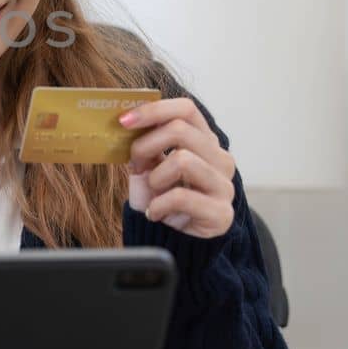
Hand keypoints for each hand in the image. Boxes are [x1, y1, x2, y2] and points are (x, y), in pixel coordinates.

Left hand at [120, 97, 235, 238]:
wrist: (177, 239)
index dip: (153, 110)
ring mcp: (223, 185)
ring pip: (182, 160)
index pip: (186, 109)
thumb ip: (145, 144)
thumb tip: (126, 122)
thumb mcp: (150, 166)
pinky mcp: (221, 212)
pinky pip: (181, 196)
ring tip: (153, 192)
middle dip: (145, 145)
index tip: (124, 121)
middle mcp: (220, 158)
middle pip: (180, 129)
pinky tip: (155, 213)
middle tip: (135, 165)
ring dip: (155, 177)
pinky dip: (159, 205)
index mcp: (204, 141)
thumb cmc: (163, 197)